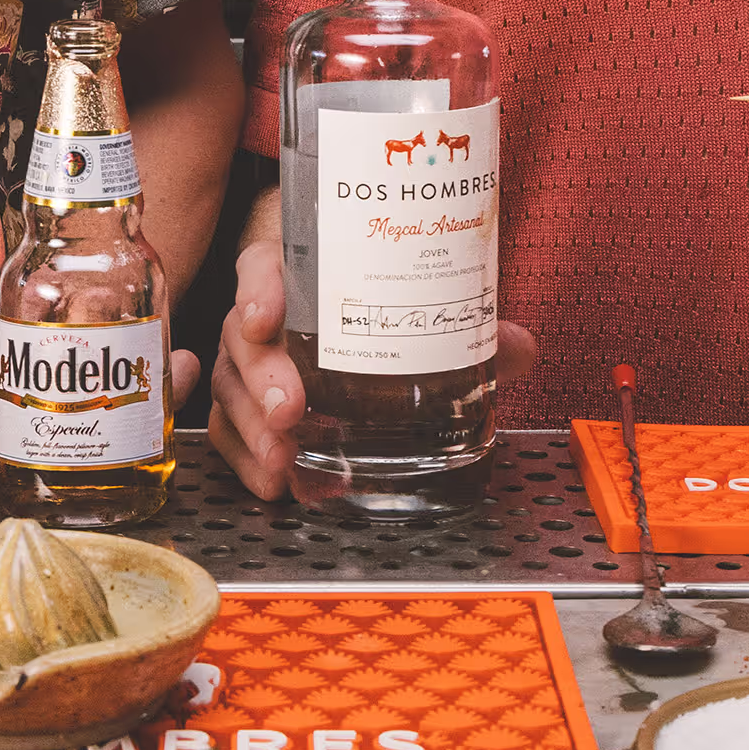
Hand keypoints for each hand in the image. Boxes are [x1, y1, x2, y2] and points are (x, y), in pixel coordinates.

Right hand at [208, 215, 537, 500]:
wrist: (348, 301)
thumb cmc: (376, 293)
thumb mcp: (418, 297)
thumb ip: (468, 321)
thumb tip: (518, 347)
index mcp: (299, 269)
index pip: (263, 266)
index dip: (260, 290)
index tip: (267, 318)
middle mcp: (264, 313)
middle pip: (242, 338)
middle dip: (262, 377)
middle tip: (291, 409)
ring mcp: (250, 361)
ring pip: (231, 388)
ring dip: (251, 427)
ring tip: (283, 460)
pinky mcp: (247, 405)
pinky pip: (230, 429)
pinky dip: (248, 459)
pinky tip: (275, 483)